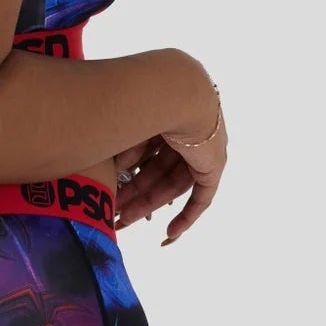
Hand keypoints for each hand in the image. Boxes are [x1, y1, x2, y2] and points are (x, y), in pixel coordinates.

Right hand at [113, 83, 226, 245]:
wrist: (174, 93)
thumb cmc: (145, 100)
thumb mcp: (129, 128)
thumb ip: (126, 149)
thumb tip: (120, 170)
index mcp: (165, 116)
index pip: (147, 152)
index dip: (129, 171)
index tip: (112, 187)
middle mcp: (185, 133)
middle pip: (158, 172)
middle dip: (134, 193)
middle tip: (114, 211)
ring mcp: (201, 149)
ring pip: (173, 186)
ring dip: (149, 204)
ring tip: (126, 221)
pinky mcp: (214, 165)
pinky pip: (202, 197)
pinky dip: (187, 216)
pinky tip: (169, 233)